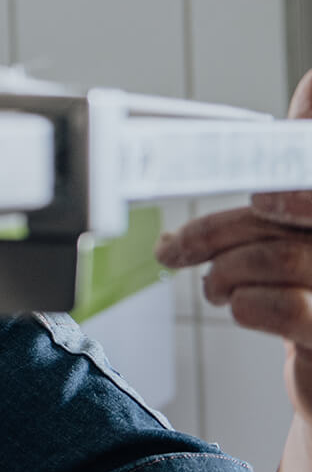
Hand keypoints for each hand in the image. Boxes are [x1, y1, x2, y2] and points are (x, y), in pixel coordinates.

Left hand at [155, 70, 311, 421]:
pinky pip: (287, 308)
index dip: (294, 170)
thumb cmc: (304, 285)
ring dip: (223, 273)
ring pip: (275, 257)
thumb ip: (294, 164)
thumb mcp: (293, 223)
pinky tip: (239, 308)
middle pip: (282, 208)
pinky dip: (243, 305)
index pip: (307, 165)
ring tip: (214, 286)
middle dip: (214, 230)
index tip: (257, 192)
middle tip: (172, 249)